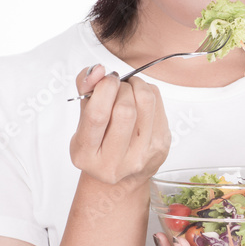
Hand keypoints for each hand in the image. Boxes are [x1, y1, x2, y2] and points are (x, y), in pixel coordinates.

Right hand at [70, 65, 170, 185]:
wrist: (122, 175)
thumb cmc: (99, 142)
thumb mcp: (83, 118)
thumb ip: (85, 89)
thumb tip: (99, 70)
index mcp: (86, 154)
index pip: (97, 115)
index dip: (103, 89)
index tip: (106, 79)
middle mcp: (113, 162)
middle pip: (125, 109)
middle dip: (121, 87)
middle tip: (117, 86)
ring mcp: (141, 156)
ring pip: (146, 102)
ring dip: (137, 85)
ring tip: (129, 89)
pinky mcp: (161, 147)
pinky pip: (158, 104)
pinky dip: (148, 92)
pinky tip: (140, 101)